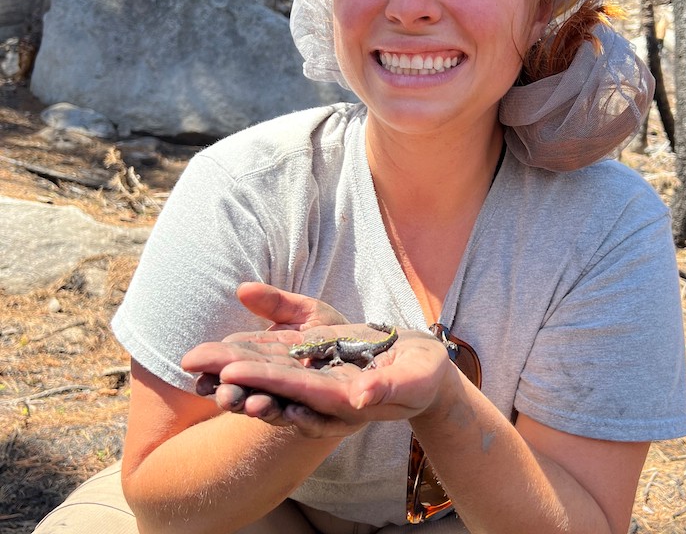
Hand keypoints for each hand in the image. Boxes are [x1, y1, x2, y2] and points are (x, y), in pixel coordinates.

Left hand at [182, 327, 454, 437]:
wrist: (425, 373)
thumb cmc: (422, 377)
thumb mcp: (414, 379)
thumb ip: (387, 387)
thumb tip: (360, 398)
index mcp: (341, 398)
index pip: (295, 389)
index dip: (261, 380)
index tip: (229, 371)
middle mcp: (320, 393)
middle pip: (270, 384)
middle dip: (232, 374)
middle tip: (192, 361)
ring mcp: (317, 378)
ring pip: (269, 375)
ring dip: (234, 370)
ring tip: (198, 363)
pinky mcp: (319, 363)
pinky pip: (283, 362)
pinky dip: (255, 357)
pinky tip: (228, 354)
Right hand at [191, 283, 350, 416]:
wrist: (380, 355)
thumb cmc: (336, 337)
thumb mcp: (308, 313)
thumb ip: (276, 304)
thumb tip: (241, 289)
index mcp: (270, 359)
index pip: (235, 361)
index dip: (214, 363)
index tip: (193, 361)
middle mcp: (281, 385)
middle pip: (249, 391)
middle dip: (232, 392)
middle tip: (216, 390)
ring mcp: (304, 403)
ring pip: (277, 411)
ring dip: (262, 408)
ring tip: (252, 403)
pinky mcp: (332, 416)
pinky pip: (316, 424)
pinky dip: (304, 420)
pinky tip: (293, 412)